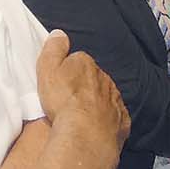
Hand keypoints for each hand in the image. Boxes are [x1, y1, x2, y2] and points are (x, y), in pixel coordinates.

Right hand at [34, 30, 128, 153]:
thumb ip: (53, 49)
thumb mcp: (48, 69)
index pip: (78, 60)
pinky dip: (108, 119)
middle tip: (68, 99)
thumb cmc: (63, 101)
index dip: (68, 70)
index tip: (59, 81)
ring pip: (106, 96)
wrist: (85, 135)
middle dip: (84, 85)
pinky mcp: (121, 122)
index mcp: (86, 64)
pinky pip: (115, 116)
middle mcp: (105, 79)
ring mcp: (115, 101)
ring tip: (81, 115)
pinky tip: (97, 126)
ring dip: (96, 102)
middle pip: (93, 78)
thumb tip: (60, 34)